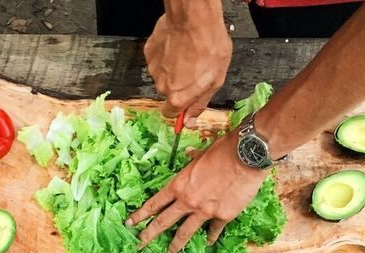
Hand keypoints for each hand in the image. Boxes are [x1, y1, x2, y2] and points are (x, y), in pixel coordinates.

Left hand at [126, 133, 268, 252]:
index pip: (154, 203)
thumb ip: (192, 159)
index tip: (130, 223)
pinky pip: (214, 230)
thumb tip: (188, 155)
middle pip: (163, 222)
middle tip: (140, 244)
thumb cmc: (223, 150)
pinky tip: (208, 242)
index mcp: (179, 185)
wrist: (247, 156)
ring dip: (175, 244)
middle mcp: (188, 201)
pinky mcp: (223, 216)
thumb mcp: (202, 154)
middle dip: (149, 234)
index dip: (140, 215)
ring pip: (185, 232)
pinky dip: (211, 236)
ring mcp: (204, 211)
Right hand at [144, 8, 231, 123]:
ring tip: (187, 55)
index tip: (187, 101)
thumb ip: (200, 104)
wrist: (195, 19)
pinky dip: (166, 55)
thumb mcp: (215, 81)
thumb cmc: (209, 47)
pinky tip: (178, 46)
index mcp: (177, 97)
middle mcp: (161, 86)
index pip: (171, 114)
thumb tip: (190, 121)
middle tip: (194, 70)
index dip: (180, 108)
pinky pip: (158, 60)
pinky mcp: (149, 53)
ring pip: (163, 75)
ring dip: (173, 69)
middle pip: (168, 93)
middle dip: (179, 85)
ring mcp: (153, 69)